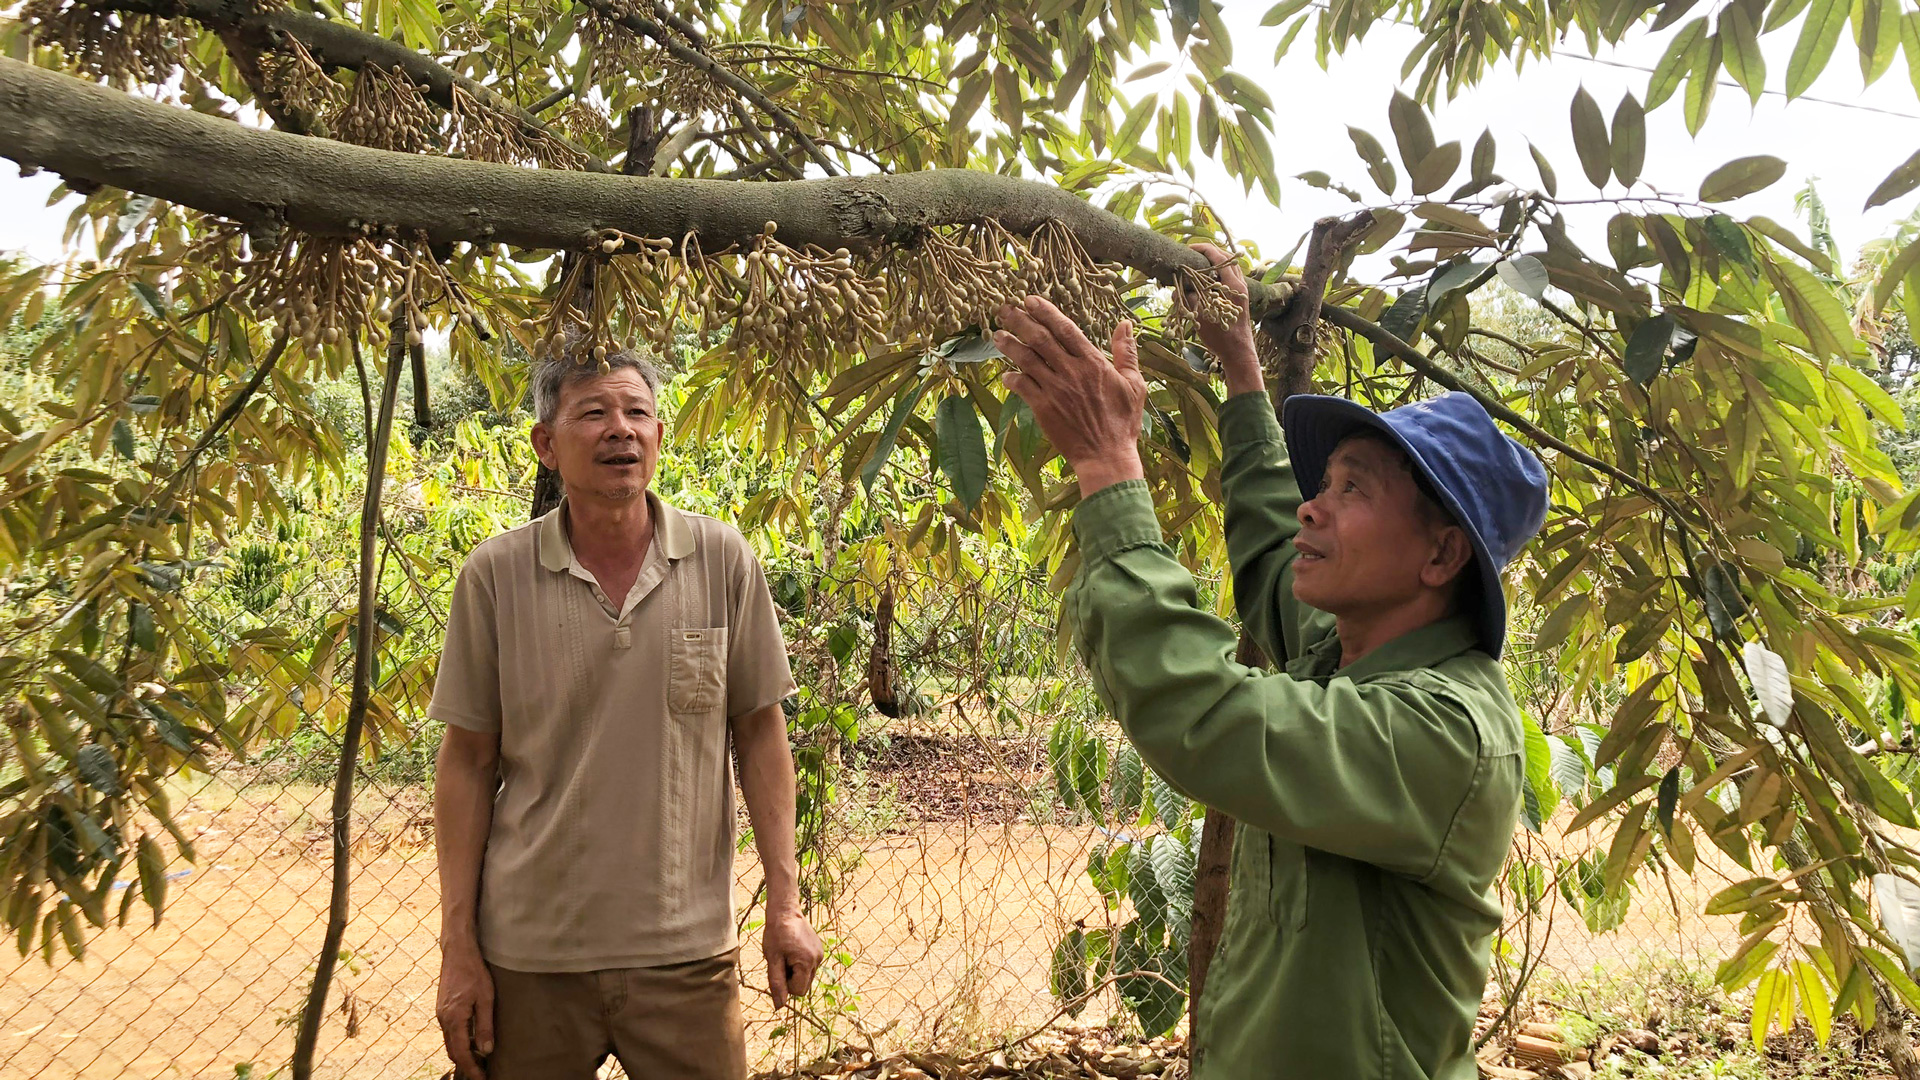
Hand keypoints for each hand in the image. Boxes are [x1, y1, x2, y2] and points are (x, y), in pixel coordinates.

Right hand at [436, 943, 493, 1079]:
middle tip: (482, 1072)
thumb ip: (485, 1026)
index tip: (482, 1078)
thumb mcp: (486, 998)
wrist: (457, 952)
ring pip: (450, 1042)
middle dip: (466, 1064)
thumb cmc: (474, 972)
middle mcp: (443, 1019)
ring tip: (479, 1060)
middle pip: (453, 1051)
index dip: (472, 1069)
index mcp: (454, 1019)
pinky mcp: (442, 1008)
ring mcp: (441, 1014)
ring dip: (462, 1053)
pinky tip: (472, 1040)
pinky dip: (459, 1041)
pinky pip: (449, 1032)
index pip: (461, 1053)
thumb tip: (486, 1051)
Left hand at [764, 908, 823, 1008]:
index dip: (786, 984)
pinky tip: (793, 949)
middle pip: (804, 986)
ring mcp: (820, 954)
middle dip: (791, 978)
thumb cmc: (775, 935)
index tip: (779, 968)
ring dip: (796, 971)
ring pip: (807, 977)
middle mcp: (818, 960)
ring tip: (787, 955)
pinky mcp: (819, 950)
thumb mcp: (772, 959)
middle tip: (782, 961)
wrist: (785, 912)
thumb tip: (780, 1006)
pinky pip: (810, 967)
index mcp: (807, 963)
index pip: (798, 991)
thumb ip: (777, 983)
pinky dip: (800, 964)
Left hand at [994, 296, 1147, 495]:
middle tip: (1004, 309)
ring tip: (997, 334)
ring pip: (1027, 360)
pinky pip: (1023, 388)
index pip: (1065, 329)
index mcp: (1093, 363)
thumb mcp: (1134, 384)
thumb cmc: (1123, 422)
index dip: (1046, 312)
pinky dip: (1013, 379)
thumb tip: (1125, 324)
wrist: (1107, 456)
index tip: (1030, 300)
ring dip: (1010, 345)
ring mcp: (1055, 390)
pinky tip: (1006, 374)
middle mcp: (1071, 372)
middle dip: (1020, 321)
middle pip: (1040, 339)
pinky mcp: (1044, 409)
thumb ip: (1126, 352)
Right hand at [1187, 242, 1260, 397]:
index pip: (1219, 257)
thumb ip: (1188, 299)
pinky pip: (1230, 277)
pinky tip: (1206, 281)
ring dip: (1215, 263)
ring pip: (1230, 267)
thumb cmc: (1221, 337)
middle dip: (1209, 252)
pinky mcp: (1240, 298)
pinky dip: (1218, 273)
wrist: (1239, 352)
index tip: (1189, 248)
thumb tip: (1176, 290)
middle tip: (1192, 254)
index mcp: (1233, 285)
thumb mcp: (1200, 317)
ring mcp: (1242, 291)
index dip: (1203, 249)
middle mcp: (1240, 284)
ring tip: (1198, 265)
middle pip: (1226, 258)